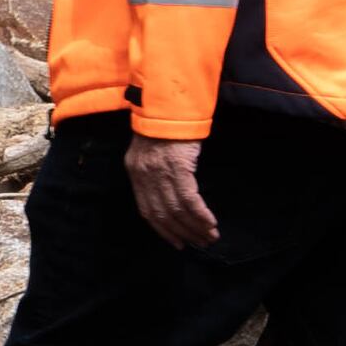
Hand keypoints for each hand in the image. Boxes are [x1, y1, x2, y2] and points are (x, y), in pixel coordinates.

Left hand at [127, 131, 217, 249]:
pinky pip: (189, 199)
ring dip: (194, 227)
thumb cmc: (164, 123)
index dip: (162, 230)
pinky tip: (210, 223)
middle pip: (163, 214)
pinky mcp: (178, 167)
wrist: (169, 102)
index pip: (147, 211)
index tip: (176, 242)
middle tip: (199, 243)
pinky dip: (200, 215)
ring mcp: (160, 172)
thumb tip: (169, 195)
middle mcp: (144, 175)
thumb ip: (154, 171)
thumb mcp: (150, 149)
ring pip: (177, 210)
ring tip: (209, 236)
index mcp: (135, 171)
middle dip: (182, 232)